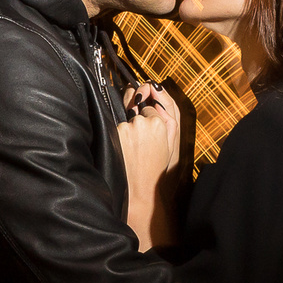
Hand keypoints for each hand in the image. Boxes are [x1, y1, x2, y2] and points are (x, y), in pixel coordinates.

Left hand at [116, 83, 185, 250]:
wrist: (140, 191)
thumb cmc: (155, 168)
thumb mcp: (169, 143)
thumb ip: (165, 117)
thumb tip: (152, 92)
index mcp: (158, 122)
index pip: (148, 107)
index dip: (147, 119)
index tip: (146, 134)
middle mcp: (141, 121)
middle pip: (135, 108)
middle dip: (134, 117)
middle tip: (137, 141)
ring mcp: (125, 127)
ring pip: (122, 118)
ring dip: (124, 128)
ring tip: (130, 150)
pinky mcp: (113, 134)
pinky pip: (113, 127)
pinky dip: (116, 136)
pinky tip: (123, 151)